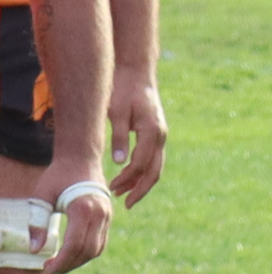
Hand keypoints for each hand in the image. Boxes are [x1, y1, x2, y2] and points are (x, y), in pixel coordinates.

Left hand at [31, 161, 111, 273]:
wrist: (80, 156)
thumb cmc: (58, 174)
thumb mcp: (42, 194)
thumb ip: (38, 221)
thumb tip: (34, 249)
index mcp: (83, 208)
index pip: (74, 245)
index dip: (61, 261)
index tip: (46, 270)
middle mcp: (100, 215)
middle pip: (87, 251)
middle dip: (68, 264)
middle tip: (49, 270)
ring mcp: (107, 217)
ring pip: (96, 249)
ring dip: (78, 261)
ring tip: (58, 265)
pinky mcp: (108, 217)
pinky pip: (100, 242)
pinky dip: (86, 252)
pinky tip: (70, 254)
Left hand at [107, 65, 167, 206]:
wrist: (135, 70)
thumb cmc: (123, 88)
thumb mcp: (116, 111)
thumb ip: (119, 136)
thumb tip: (119, 163)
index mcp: (152, 131)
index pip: (141, 164)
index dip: (128, 179)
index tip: (113, 189)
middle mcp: (160, 136)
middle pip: (154, 171)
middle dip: (139, 189)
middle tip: (124, 203)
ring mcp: (160, 135)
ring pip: (155, 167)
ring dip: (140, 182)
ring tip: (122, 193)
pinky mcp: (155, 133)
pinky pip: (152, 158)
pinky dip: (142, 170)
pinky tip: (128, 176)